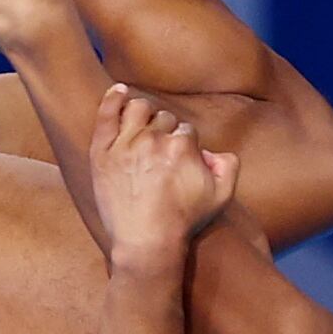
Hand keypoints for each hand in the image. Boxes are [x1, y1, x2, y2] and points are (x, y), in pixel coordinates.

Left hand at [90, 84, 239, 255]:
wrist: (147, 243)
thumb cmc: (184, 222)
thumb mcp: (221, 197)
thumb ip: (230, 166)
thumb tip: (215, 151)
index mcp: (183, 146)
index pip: (186, 130)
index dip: (185, 144)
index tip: (179, 161)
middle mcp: (154, 140)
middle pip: (163, 119)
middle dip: (166, 131)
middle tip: (161, 154)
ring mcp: (125, 144)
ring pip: (138, 109)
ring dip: (144, 113)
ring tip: (143, 126)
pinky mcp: (102, 153)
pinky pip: (106, 115)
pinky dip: (112, 98)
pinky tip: (118, 90)